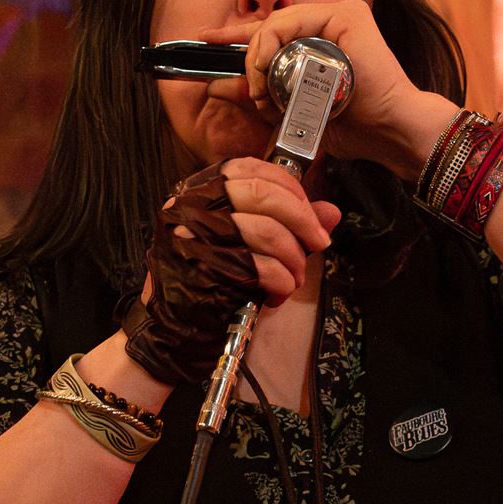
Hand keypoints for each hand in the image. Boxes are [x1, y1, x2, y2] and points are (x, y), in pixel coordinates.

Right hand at [123, 159, 340, 383]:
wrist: (172, 335)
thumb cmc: (211, 286)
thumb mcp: (247, 246)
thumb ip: (286, 223)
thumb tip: (331, 211)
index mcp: (197, 193)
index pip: (246, 168)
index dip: (286, 185)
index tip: (309, 210)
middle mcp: (190, 208)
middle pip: (261, 192)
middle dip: (302, 219)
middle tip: (320, 242)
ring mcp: (193, 237)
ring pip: (267, 230)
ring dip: (294, 258)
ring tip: (295, 278)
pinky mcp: (202, 270)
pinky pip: (262, 267)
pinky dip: (281, 281)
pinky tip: (278, 293)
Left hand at [201, 0, 454, 175]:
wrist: (388, 133)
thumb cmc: (350, 128)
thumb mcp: (289, 114)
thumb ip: (254, 97)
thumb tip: (214, 86)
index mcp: (318, 41)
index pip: (268, 34)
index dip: (233, 36)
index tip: (204, 42)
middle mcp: (328, 23)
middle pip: (268, 29)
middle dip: (247, 60)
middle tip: (252, 94)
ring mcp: (338, 15)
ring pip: (275, 24)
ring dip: (257, 57)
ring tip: (261, 88)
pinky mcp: (347, 14)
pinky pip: (290, 21)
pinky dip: (271, 43)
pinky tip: (268, 68)